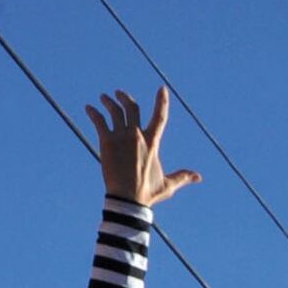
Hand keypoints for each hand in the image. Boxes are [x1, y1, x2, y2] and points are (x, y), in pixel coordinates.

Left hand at [89, 87, 203, 209]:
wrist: (128, 199)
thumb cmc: (148, 193)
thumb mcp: (168, 184)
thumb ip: (183, 176)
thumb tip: (199, 177)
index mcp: (152, 142)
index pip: (160, 116)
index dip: (162, 101)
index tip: (162, 89)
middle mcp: (137, 135)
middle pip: (132, 107)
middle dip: (125, 97)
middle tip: (119, 93)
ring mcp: (121, 137)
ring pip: (115, 111)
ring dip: (109, 102)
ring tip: (104, 98)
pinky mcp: (107, 142)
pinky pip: (99, 121)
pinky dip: (93, 113)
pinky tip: (89, 108)